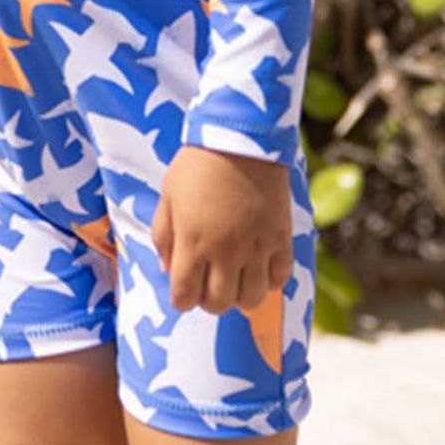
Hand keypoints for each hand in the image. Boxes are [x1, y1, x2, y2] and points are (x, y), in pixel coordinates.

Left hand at [153, 145, 293, 313]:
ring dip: (240, 295)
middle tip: (208, 282)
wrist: (240, 139)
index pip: (184, 297)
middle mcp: (225, 253)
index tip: (184, 287)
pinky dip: (268, 281)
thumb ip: (163, 235)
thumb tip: (167, 268)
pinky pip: (279, 279)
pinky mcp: (281, 240)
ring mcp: (256, 249)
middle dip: (209, 300)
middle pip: (218, 304)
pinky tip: (258, 265)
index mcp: (192, 243)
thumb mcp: (168, 196)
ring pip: (251, 300)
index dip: (181, 298)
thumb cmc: (197, 165)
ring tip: (234, 278)